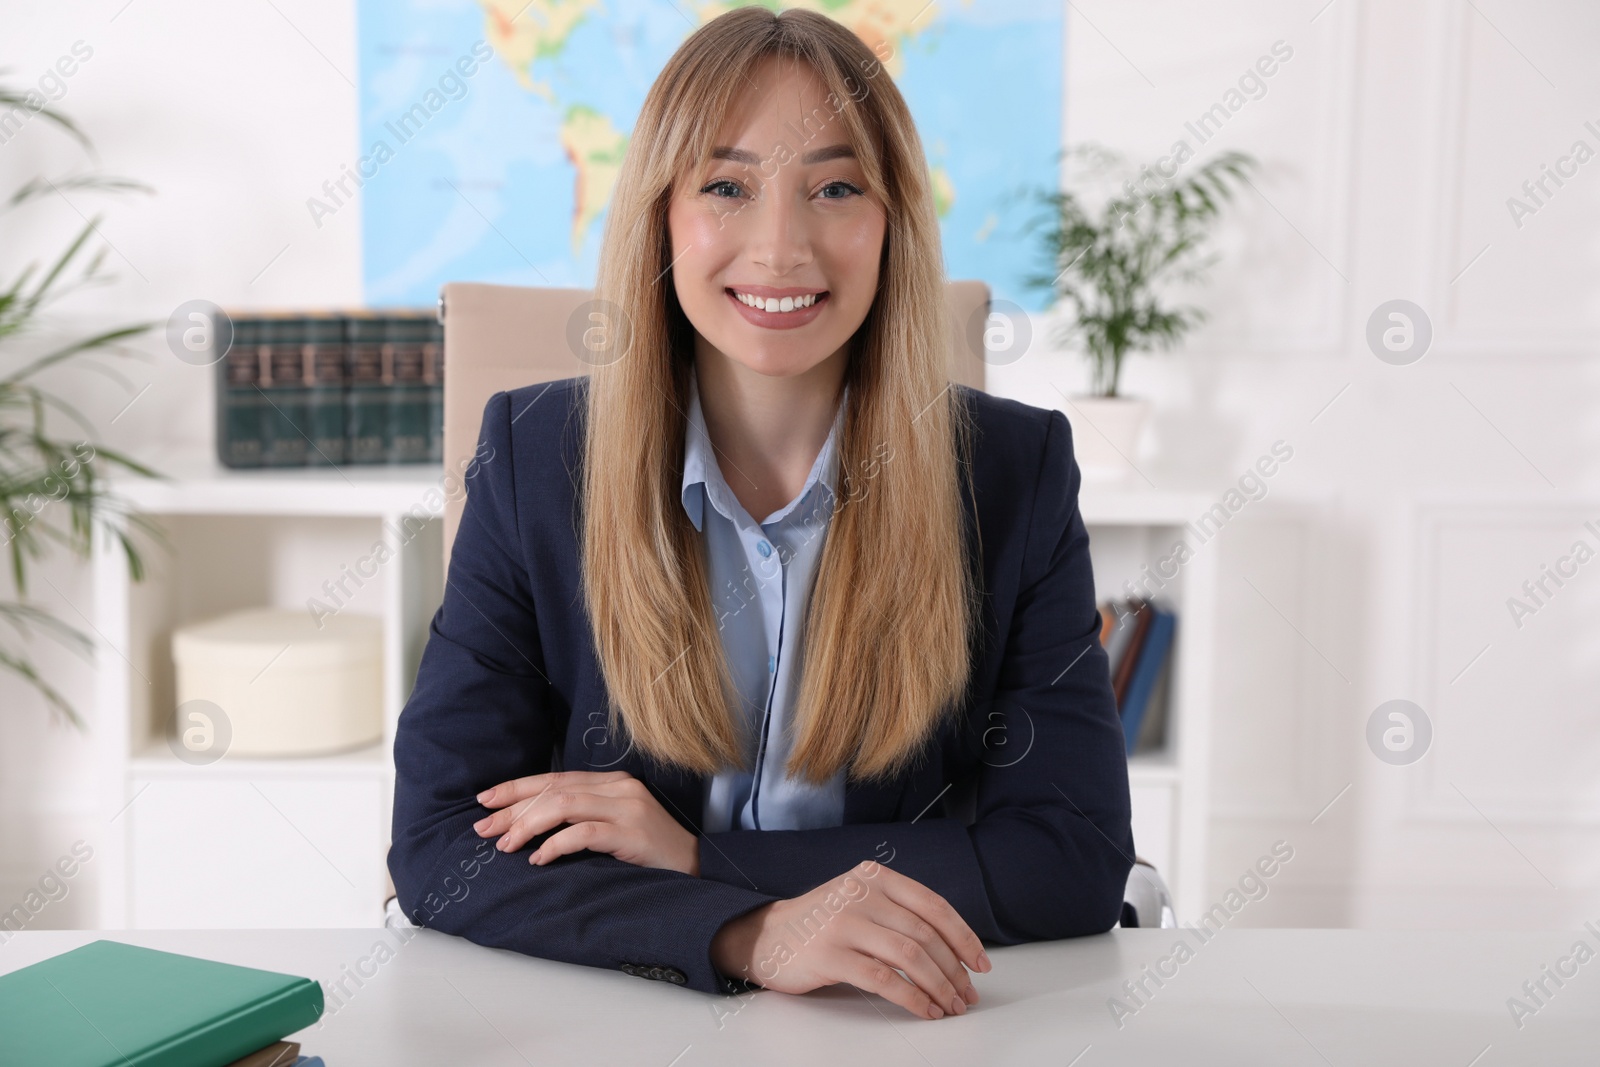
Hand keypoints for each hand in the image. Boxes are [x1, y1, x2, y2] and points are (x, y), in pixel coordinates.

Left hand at [472, 770, 700, 875]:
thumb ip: (583, 817)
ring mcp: (628, 807)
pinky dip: (556, 844)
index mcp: (613, 781)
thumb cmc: (649, 852)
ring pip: (564, 805)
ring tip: (506, 845)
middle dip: (513, 808)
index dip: (517, 788)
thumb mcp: (614, 826)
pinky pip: (584, 832)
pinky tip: (539, 859)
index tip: (486, 801)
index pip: (556, 777)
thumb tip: (531, 826)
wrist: (697, 868)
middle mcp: (619, 787)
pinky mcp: (632, 832)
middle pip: (554, 789)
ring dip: (528, 825)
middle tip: (484, 828)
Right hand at [710, 860, 991, 1018]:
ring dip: (939, 987)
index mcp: (875, 878)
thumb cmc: (822, 924)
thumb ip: (899, 912)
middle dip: (954, 970)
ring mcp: (844, 923)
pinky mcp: (829, 955)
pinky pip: (884, 980)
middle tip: (967, 995)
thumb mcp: (861, 900)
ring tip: (950, 1006)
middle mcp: (861, 894)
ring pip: (910, 957)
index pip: (933, 906)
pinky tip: (924, 1010)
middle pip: (925, 935)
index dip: (963, 937)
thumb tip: (954, 949)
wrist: (766, 935)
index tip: (980, 964)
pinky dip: (912, 999)